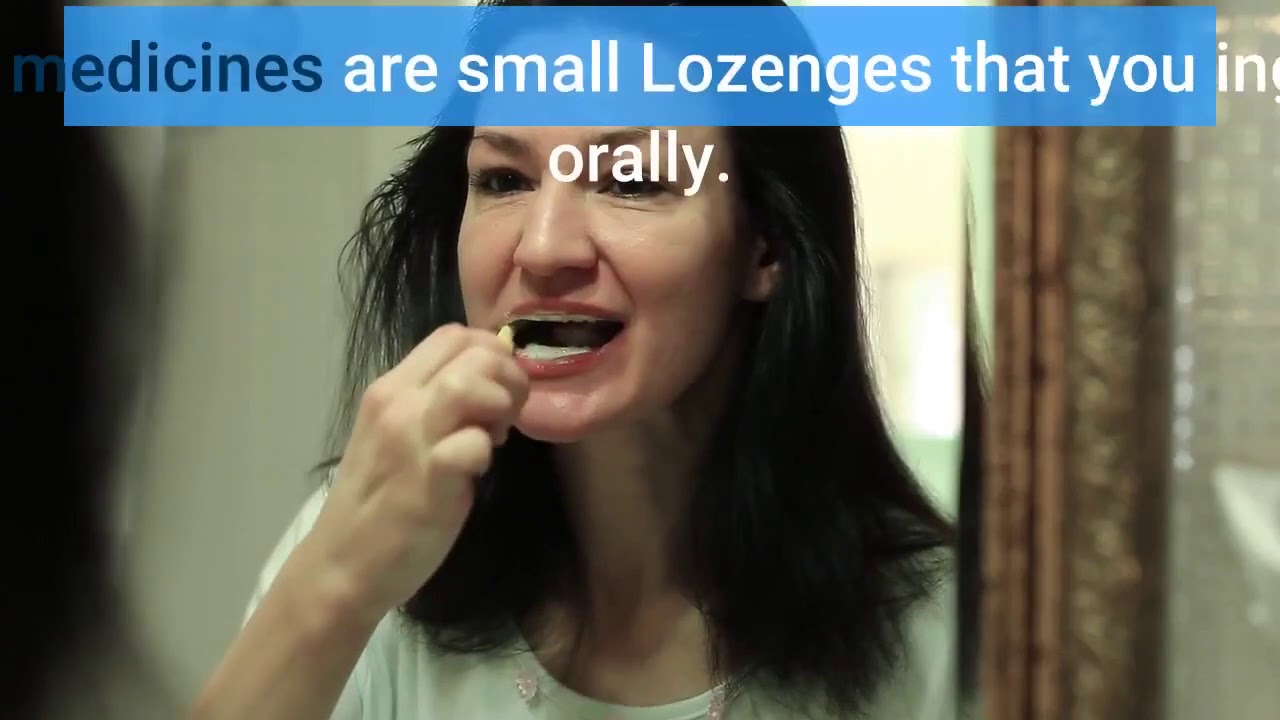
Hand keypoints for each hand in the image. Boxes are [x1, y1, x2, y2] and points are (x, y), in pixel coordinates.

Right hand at [300, 323, 527, 622]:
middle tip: (506, 417)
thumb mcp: (399, 436)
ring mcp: (410, 439)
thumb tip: (491, 385)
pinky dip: (485, 453)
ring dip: (500, 406)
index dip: (490, 353)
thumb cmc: (378, 503)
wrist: (342, 564)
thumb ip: (436, 406)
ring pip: (472, 383)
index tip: (497, 392)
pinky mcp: (428, 478)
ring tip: (495, 438)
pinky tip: (477, 472)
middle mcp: (398, 403)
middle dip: (507, 376)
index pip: (453, 335)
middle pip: (472, 350)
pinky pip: (473, 443)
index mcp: (391, 388)